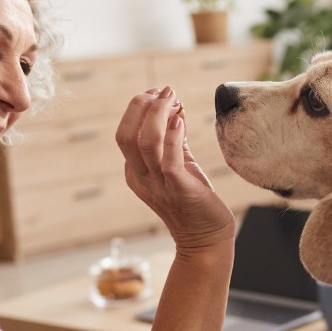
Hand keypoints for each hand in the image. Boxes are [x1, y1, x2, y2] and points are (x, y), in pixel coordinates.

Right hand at [115, 87, 235, 252]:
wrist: (206, 239)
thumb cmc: (194, 202)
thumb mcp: (179, 166)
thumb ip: (174, 141)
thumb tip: (175, 109)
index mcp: (136, 172)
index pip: (125, 133)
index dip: (138, 109)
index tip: (158, 92)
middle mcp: (141, 178)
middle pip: (126, 136)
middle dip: (140, 107)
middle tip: (162, 91)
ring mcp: (158, 186)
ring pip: (146, 143)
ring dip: (158, 115)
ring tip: (172, 98)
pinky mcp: (180, 190)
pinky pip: (169, 161)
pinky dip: (173, 136)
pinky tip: (180, 119)